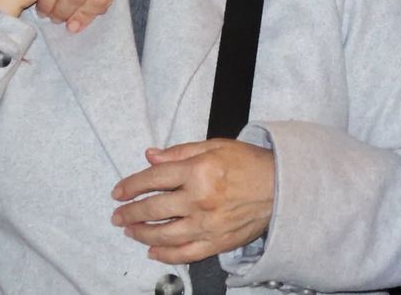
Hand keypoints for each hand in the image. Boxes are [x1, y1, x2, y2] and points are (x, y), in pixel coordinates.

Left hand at [111, 140, 275, 262]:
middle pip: (153, 209)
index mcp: (198, 171)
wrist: (282, 187)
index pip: (153, 179)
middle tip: (117, 215)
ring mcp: (207, 224)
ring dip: (141, 234)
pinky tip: (153, 251)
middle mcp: (199, 199)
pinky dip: (166, 255)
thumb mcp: (216, 145)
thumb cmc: (250, 163)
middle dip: (129, 212)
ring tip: (130, 231)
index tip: (118, 192)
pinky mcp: (216, 242)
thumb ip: (180, 151)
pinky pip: (185, 253)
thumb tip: (150, 156)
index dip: (130, 186)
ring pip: (164, 234)